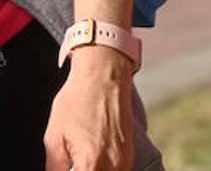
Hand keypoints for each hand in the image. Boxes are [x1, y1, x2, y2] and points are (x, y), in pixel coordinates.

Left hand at [43, 49, 135, 170]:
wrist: (105, 76)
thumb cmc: (78, 100)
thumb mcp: (53, 137)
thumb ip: (54, 168)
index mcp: (92, 162)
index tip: (62, 167)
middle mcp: (114, 164)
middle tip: (67, 164)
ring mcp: (125, 160)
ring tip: (76, 162)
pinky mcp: (129, 154)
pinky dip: (100, 170)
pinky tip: (88, 161)